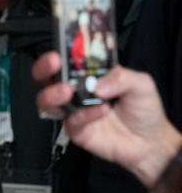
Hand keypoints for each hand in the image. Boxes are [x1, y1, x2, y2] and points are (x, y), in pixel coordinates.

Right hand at [32, 53, 181, 186]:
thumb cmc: (143, 109)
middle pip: (45, 76)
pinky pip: (71, 121)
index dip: (59, 51)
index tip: (60, 51)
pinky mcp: (75, 130)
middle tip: (53, 64)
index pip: (67, 58)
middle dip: (43, 68)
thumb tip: (97, 85)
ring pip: (46, 100)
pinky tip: (101, 111)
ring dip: (51, 94)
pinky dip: (84, 115)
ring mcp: (72, 110)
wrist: (150, 142)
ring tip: (67, 91)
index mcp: (89, 74)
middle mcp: (75, 89)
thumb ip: (122, 78)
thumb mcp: (141, 84)